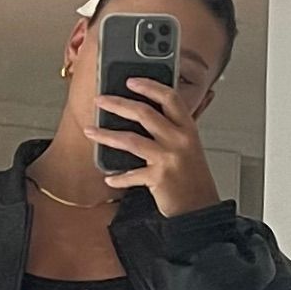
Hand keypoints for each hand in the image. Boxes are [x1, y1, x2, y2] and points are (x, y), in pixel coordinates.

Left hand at [83, 78, 218, 217]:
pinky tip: (110, 178)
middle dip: (117, 104)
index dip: (149, 85)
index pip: (169, 97)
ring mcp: (169, 158)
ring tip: (90, 131)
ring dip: (106, 135)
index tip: (131, 81)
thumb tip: (143, 114)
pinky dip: (119, 178)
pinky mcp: (159, 178)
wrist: (201, 208)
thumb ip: (172, 130)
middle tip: (100, 100)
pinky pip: (131, 175)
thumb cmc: (192, 178)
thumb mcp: (189, 147)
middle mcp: (179, 139)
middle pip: (144, 112)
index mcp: (188, 128)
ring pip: (130, 140)